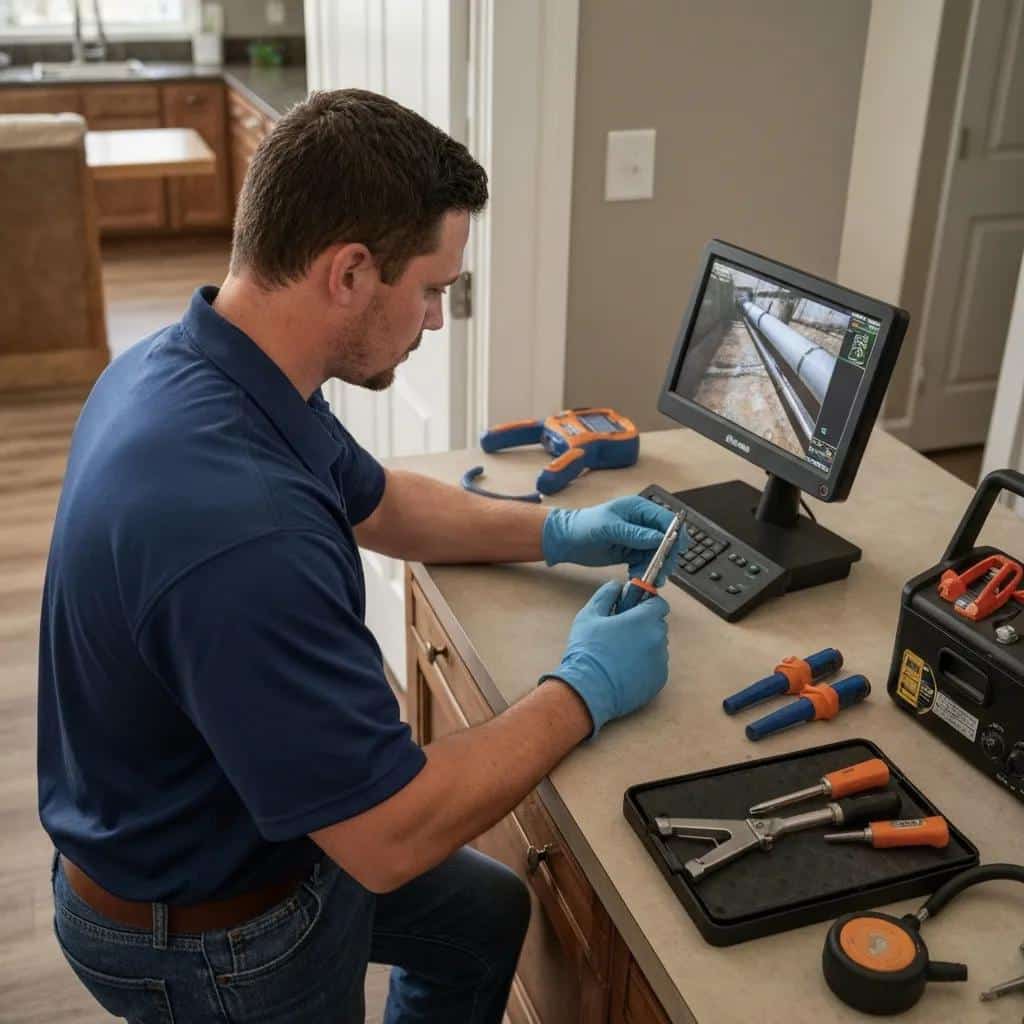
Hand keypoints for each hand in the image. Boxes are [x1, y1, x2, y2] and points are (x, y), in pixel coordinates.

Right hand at [541, 580, 669, 735]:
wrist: (589, 689)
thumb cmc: (588, 652)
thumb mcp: (589, 616)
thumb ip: (606, 595)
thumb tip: (616, 586)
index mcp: (643, 620)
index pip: (659, 603)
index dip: (647, 604)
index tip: (635, 609)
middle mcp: (657, 638)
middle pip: (658, 624)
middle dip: (644, 625)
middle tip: (621, 633)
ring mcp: (660, 661)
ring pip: (657, 646)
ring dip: (644, 646)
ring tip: (620, 655)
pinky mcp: (659, 680)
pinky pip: (656, 665)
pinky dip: (645, 665)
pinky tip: (624, 670)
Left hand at [542, 496, 688, 584]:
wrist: (566, 540)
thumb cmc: (584, 526)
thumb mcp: (609, 528)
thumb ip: (635, 534)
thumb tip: (660, 539)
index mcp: (638, 509)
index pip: (666, 520)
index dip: (675, 535)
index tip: (675, 552)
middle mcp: (641, 523)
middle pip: (666, 539)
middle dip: (666, 556)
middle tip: (661, 573)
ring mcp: (637, 538)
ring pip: (657, 554)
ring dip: (655, 567)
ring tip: (645, 578)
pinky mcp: (631, 552)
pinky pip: (645, 563)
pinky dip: (644, 571)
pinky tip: (635, 576)